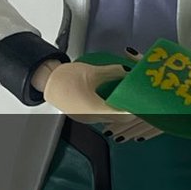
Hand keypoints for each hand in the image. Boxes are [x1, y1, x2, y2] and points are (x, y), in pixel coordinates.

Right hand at [35, 60, 162, 141]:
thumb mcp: (92, 71)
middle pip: (118, 119)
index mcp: (95, 108)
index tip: (144, 103)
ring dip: (119, 110)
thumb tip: (129, 71)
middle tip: (139, 99)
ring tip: (127, 98)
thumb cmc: (65, 77)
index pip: (124, 115)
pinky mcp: (82, 116)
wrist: (45, 80)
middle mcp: (91, 118)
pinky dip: (109, 109)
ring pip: (110, 119)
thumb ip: (113, 72)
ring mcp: (86, 119)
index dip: (135, 110)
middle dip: (129, 109)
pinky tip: (112, 99)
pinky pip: (101, 116)